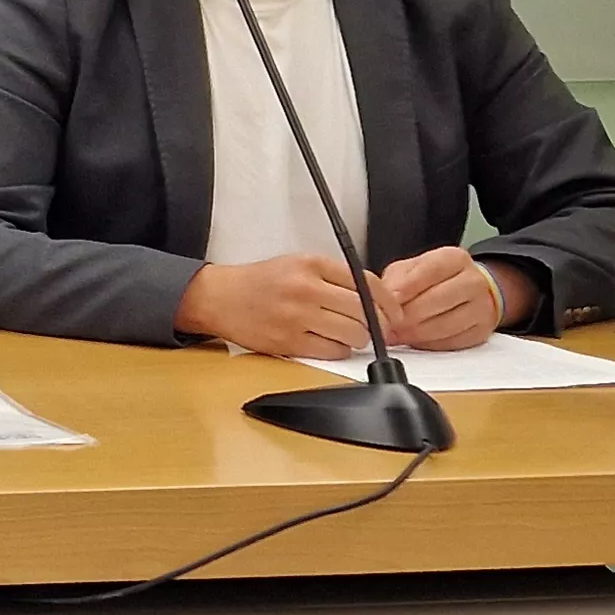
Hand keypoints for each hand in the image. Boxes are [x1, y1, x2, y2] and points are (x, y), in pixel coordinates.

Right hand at [173, 255, 370, 358]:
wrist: (219, 297)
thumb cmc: (260, 282)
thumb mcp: (299, 264)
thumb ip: (335, 276)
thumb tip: (375, 297)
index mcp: (311, 264)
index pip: (367, 282)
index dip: (388, 302)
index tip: (395, 312)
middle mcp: (305, 288)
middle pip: (363, 311)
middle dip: (375, 323)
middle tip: (373, 327)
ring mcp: (297, 316)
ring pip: (352, 334)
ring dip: (357, 338)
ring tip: (348, 334)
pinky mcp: (288, 342)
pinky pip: (332, 351)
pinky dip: (339, 350)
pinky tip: (330, 343)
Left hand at [376, 247, 523, 352]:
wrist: (471, 291)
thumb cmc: (436, 279)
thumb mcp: (413, 269)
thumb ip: (397, 280)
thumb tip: (381, 299)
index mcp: (454, 259)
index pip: (429, 271)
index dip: (405, 289)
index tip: (386, 301)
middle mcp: (473, 281)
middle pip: (437, 300)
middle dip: (407, 315)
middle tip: (387, 324)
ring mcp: (481, 307)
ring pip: (444, 325)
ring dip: (415, 333)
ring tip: (396, 334)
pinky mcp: (481, 331)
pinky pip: (451, 342)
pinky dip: (428, 344)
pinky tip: (415, 340)